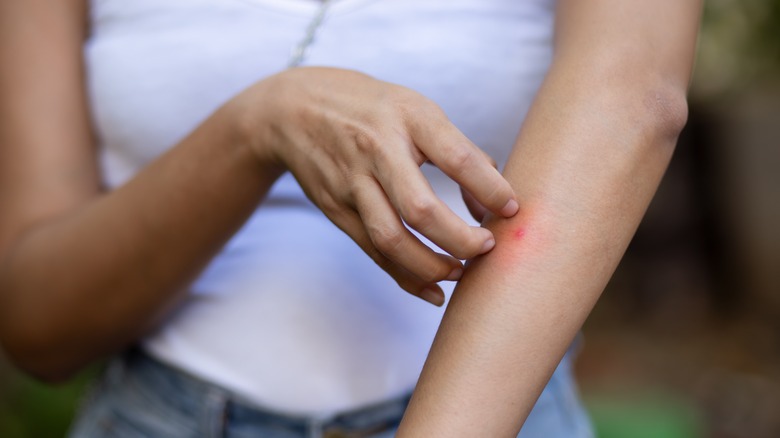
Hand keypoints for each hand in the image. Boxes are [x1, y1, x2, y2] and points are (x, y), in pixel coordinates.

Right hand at [235, 67, 517, 304]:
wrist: (292, 110)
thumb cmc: (369, 107)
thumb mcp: (415, 108)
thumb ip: (456, 148)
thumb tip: (495, 200)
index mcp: (407, 118)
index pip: (456, 158)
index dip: (490, 188)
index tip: (512, 209)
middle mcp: (377, 151)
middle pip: (420, 210)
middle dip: (460, 240)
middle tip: (487, 248)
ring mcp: (352, 184)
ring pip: (393, 240)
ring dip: (432, 266)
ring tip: (461, 272)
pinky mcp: (338, 210)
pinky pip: (374, 252)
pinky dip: (406, 278)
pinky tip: (433, 290)